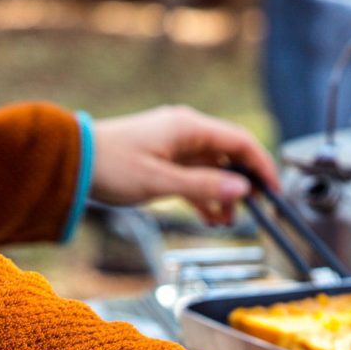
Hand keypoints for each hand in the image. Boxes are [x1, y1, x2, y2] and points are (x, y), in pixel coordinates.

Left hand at [90, 105, 278, 224]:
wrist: (75, 162)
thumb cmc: (112, 166)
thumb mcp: (161, 181)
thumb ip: (204, 186)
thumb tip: (242, 189)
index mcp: (189, 128)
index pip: (240, 143)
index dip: (262, 167)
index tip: (275, 192)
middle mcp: (187, 131)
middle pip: (231, 156)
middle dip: (245, 185)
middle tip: (255, 211)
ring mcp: (177, 146)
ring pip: (215, 170)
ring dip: (225, 196)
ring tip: (227, 222)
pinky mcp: (167, 161)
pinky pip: (197, 178)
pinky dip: (207, 197)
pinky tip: (211, 218)